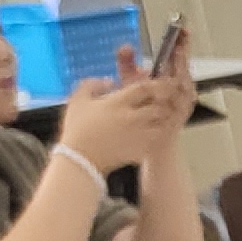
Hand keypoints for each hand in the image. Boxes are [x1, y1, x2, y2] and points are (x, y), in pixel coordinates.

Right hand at [58, 66, 189, 173]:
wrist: (81, 158)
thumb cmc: (77, 127)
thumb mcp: (78, 99)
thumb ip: (92, 84)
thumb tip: (110, 81)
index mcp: (118, 103)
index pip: (144, 89)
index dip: (156, 84)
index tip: (161, 82)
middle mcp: (133, 119)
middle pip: (159, 107)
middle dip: (164, 102)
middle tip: (164, 100)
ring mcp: (139, 136)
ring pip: (162, 124)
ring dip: (163, 118)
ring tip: (160, 115)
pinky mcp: (142, 150)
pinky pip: (158, 139)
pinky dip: (159, 133)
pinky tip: (154, 131)